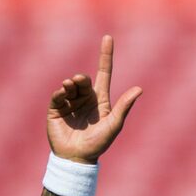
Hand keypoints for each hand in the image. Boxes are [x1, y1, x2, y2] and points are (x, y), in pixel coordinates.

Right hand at [47, 35, 141, 163]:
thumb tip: (139, 88)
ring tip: (69, 87)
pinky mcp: (56, 109)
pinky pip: (57, 95)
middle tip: (78, 81)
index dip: (106, 55)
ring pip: (70, 85)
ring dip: (70, 84)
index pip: (104, 73)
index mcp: (100, 100)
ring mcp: (70, 103)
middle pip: (84, 79)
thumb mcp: (114, 124)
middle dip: (81, 78)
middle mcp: (85, 99)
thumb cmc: (99, 143)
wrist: (77, 158)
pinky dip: (60, 92)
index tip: (108, 37)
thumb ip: (124, 106)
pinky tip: (62, 93)